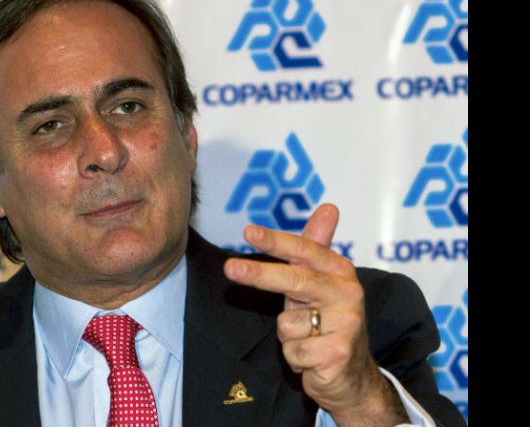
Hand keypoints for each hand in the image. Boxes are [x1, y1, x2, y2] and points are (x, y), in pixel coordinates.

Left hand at [224, 204, 408, 425]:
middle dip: (260, 275)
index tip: (248, 232)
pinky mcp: (338, 354)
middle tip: (230, 268)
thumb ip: (317, 247)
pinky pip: (293, 351)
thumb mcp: (319, 284)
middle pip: (295, 280)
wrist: (353, 377)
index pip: (305, 251)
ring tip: (307, 340)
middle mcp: (348, 294)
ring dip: (288, 337)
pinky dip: (295, 359)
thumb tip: (329, 207)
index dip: (276, 241)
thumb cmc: (328, 323)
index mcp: (340, 272)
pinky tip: (312, 359)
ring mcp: (346, 325)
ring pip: (286, 324)